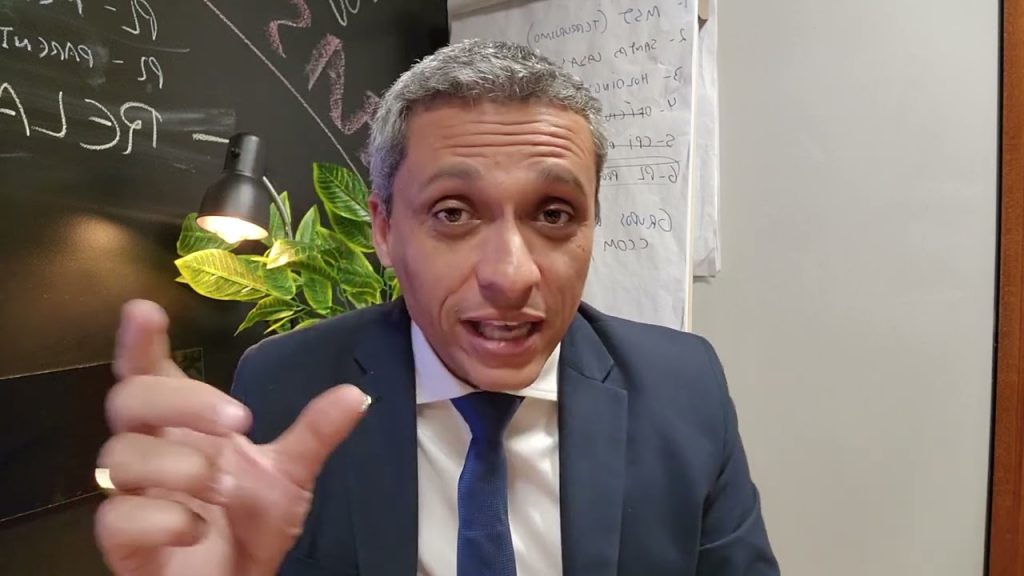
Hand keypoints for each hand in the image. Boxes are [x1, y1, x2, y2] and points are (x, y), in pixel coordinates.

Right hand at [95, 300, 367, 575]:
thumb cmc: (249, 525)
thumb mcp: (289, 476)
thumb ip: (314, 435)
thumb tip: (355, 394)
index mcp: (182, 427)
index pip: (149, 374)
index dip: (140, 342)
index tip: (144, 311)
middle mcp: (150, 452)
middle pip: (130, 400)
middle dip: (183, 401)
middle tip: (241, 421)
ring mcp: (131, 495)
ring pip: (119, 457)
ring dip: (182, 465)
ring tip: (226, 486)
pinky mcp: (123, 541)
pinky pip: (117, 517)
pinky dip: (163, 518)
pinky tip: (198, 528)